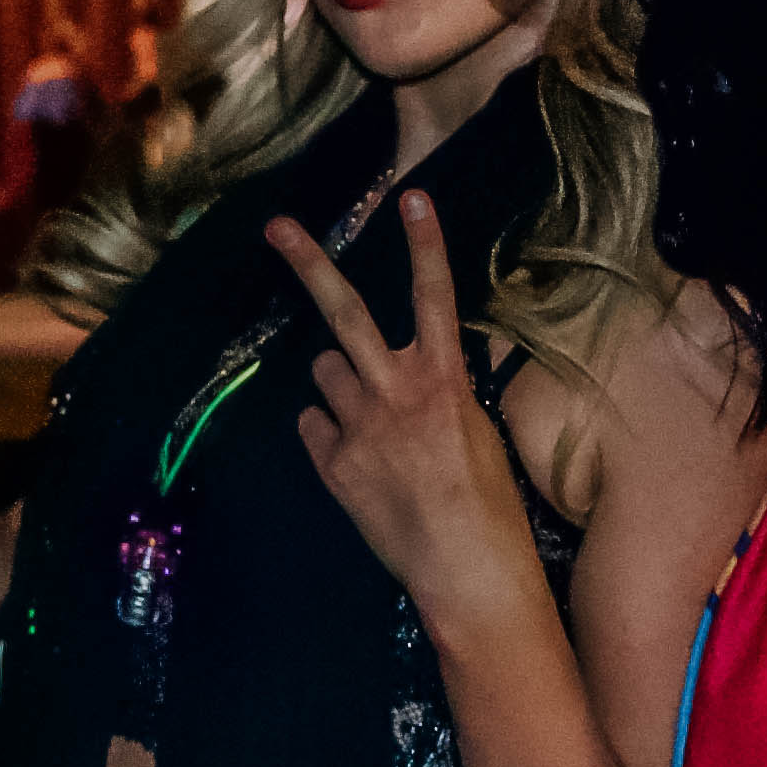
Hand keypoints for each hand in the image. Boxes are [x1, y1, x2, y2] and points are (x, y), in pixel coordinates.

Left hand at [273, 190, 527, 618]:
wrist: (465, 569)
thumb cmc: (489, 506)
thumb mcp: (477, 432)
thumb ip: (440, 392)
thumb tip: (417, 375)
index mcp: (445, 380)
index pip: (435, 296)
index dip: (425, 245)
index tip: (411, 197)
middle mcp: (395, 391)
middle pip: (344, 314)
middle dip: (309, 265)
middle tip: (277, 227)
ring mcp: (358, 426)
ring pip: (324, 373)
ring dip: (338, 382)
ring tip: (369, 414)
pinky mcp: (333, 464)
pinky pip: (314, 425)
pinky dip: (329, 432)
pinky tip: (357, 458)